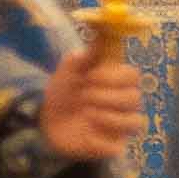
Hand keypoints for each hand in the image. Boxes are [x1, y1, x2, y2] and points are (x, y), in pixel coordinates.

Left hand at [41, 45, 144, 161]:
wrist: (42, 120)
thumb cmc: (62, 92)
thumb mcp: (70, 69)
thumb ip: (87, 53)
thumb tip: (101, 30)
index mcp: (117, 83)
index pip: (134, 76)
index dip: (115, 76)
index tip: (90, 76)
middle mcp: (124, 104)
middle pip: (135, 98)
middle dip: (107, 96)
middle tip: (84, 96)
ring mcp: (120, 127)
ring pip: (135, 123)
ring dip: (109, 117)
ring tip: (87, 113)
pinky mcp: (112, 147)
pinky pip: (118, 147)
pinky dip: (100, 140)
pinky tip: (85, 135)